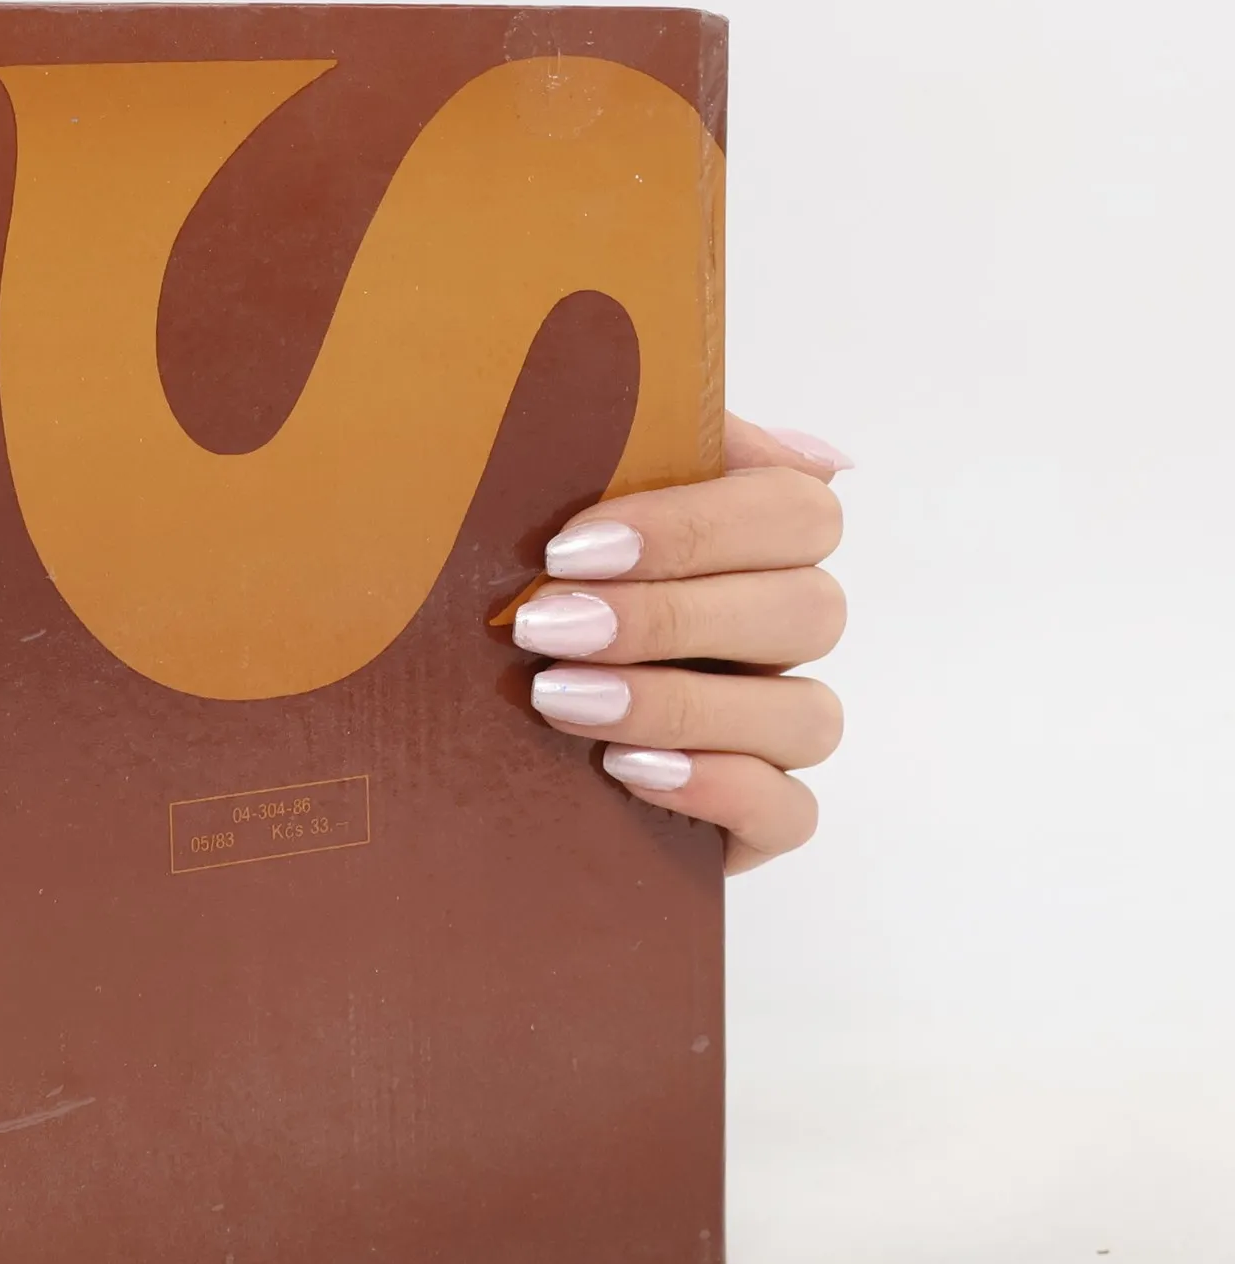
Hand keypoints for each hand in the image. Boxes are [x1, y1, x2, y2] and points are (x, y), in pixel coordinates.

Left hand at [516, 413, 848, 873]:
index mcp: (751, 545)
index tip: (570, 547)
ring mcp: (773, 731)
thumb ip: (651, 442)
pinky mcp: (754, 821)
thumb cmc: (508, 592)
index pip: (797, 512)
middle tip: (546, 626)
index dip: (696, 527)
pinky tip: (628, 768)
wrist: (447, 726)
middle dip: (669, 617)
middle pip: (809, 611)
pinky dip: (719, 789)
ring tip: (562, 700)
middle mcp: (776, 636)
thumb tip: (815, 455)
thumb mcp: (549, 501)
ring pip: (807, 715)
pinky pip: (789, 812)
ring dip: (683, 704)